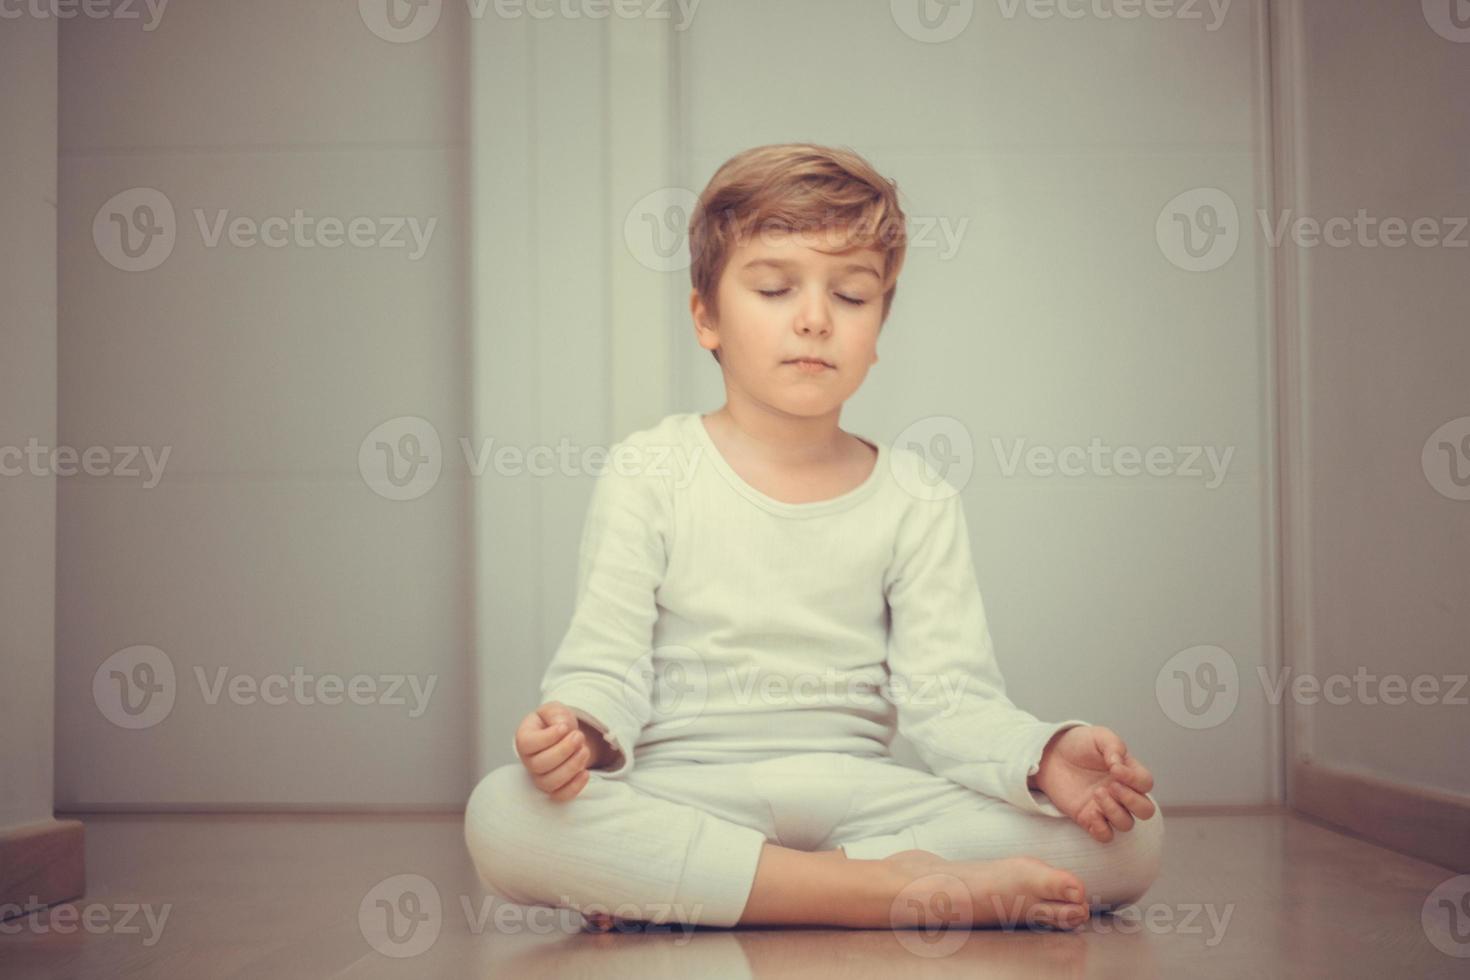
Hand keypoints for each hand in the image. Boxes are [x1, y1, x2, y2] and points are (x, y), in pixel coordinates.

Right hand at [514, 701, 602, 801]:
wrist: (567, 737)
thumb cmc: (556, 723)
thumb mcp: (554, 710)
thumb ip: (555, 714)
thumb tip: (562, 727)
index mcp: (524, 739)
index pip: (527, 744)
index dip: (548, 737)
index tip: (564, 727)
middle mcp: (529, 761)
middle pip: (540, 764)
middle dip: (564, 750)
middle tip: (579, 736)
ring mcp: (540, 777)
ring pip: (550, 782)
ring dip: (571, 767)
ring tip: (584, 750)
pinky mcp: (554, 789)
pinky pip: (560, 796)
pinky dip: (574, 787)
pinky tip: (585, 772)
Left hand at [1031, 725, 1155, 842]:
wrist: (1051, 754)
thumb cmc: (1078, 744)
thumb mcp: (1099, 736)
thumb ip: (1114, 746)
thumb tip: (1119, 765)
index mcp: (1128, 773)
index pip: (1146, 784)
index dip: (1135, 779)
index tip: (1114, 768)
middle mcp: (1121, 793)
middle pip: (1146, 811)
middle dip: (1132, 801)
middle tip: (1111, 786)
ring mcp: (1106, 808)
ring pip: (1126, 824)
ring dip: (1114, 812)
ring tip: (1096, 793)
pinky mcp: (1088, 818)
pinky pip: (1105, 836)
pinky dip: (1101, 829)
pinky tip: (1090, 812)